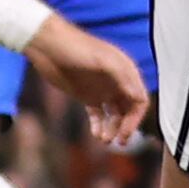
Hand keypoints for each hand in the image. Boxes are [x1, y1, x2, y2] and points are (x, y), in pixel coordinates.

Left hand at [24, 16, 151, 146]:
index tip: (126, 132)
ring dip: (112, 128)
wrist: (49, 46)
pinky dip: (99, 126)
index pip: (139, 99)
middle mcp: (116, 81)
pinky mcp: (86, 95)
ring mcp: (102, 89)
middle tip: (118, 141)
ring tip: (104, 140)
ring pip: (114, 115)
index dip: (136, 118)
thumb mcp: (102, 60)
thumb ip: (122, 77)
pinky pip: (98, 115)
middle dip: (126, 126)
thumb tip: (138, 97)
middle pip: (129, 109)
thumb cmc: (76, 48)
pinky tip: (96, 134)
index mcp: (125, 71)